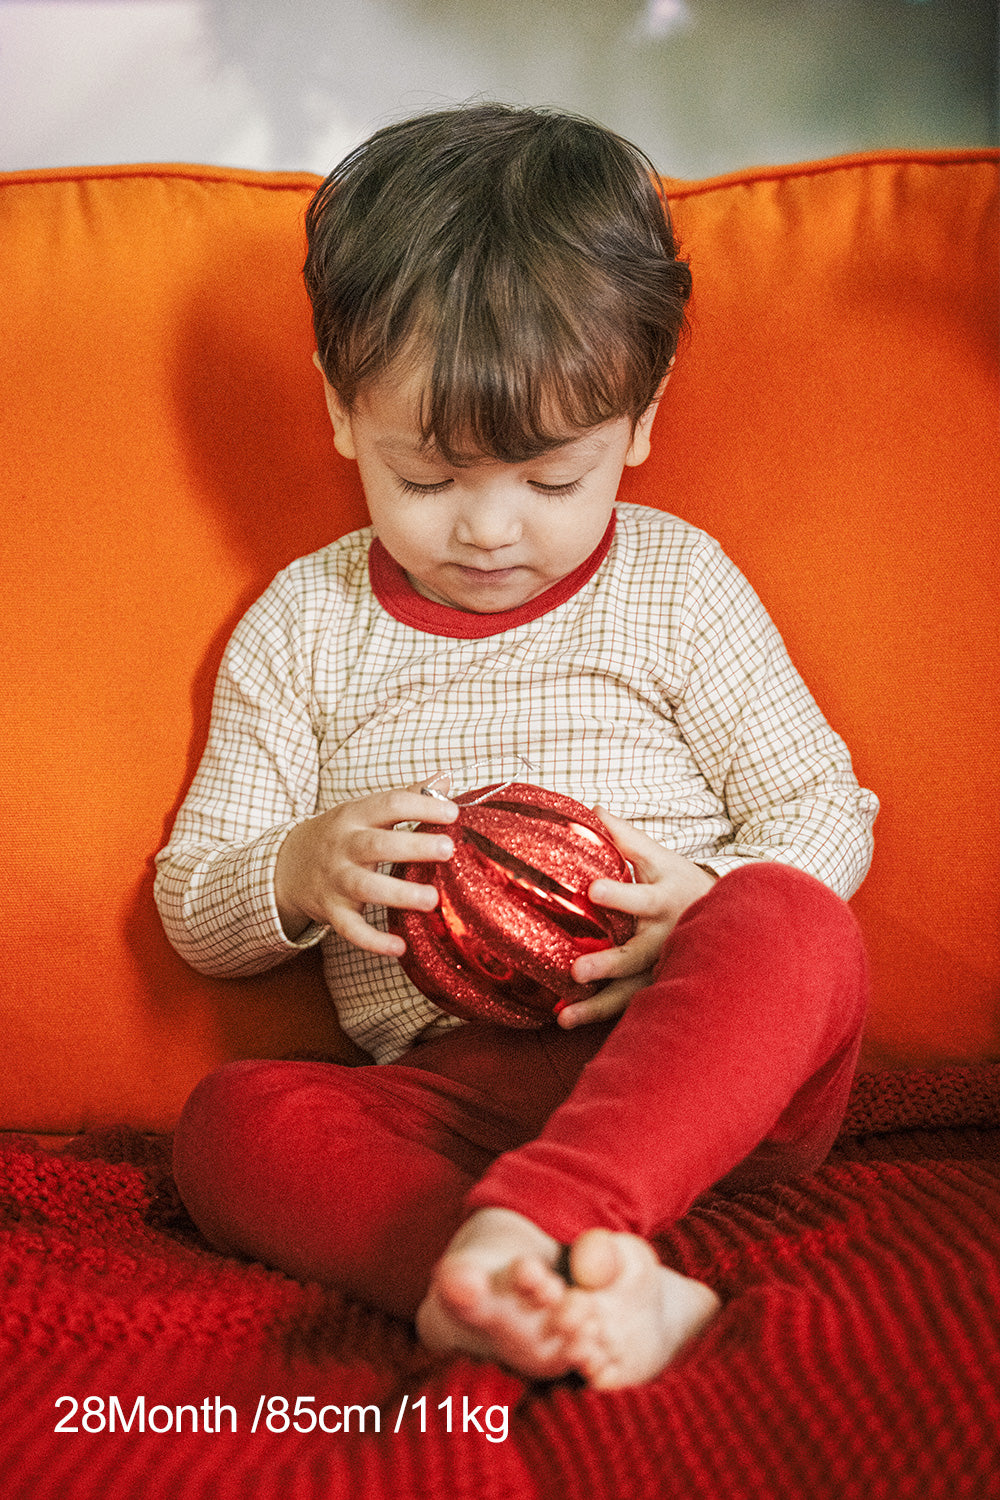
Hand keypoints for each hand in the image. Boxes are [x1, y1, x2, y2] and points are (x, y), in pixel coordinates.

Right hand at [274, 779, 457, 955]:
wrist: (287, 865)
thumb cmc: (341, 835)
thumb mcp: (365, 810)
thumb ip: (408, 796)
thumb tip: (446, 778)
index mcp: (355, 815)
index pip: (389, 804)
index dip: (421, 805)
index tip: (453, 812)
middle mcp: (343, 846)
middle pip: (376, 844)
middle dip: (412, 846)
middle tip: (448, 849)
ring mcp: (335, 880)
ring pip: (364, 887)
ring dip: (399, 893)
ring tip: (432, 899)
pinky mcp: (331, 911)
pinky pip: (350, 929)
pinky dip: (372, 941)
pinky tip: (399, 946)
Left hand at [557, 807, 716, 1028]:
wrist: (728, 921)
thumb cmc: (681, 884)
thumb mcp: (660, 858)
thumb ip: (626, 838)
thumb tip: (593, 809)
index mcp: (664, 900)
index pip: (640, 897)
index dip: (618, 894)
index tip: (592, 889)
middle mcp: (665, 939)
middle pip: (636, 955)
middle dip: (608, 964)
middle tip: (576, 970)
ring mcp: (662, 969)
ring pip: (631, 991)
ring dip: (597, 1006)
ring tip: (565, 1018)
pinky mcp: (656, 988)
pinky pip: (628, 1006)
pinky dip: (600, 1016)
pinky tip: (568, 1023)